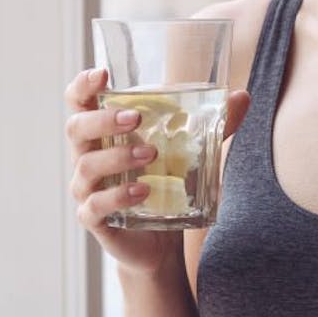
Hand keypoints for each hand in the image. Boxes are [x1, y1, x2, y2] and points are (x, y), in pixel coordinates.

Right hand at [64, 67, 248, 275]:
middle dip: (103, 120)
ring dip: (118, 157)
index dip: (82, 86)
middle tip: (135, 118)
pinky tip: (143, 190)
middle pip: (76, 128)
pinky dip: (118, 196)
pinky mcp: (94, 219)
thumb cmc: (166, 186)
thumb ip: (214, 125)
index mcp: (102, 133)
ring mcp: (87, 189)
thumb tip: (242, 96)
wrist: (160, 242)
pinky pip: (96, 205)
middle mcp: (87, 157)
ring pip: (87, 166)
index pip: (78, 102)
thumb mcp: (190, 153)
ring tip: (150, 154)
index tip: (102, 74)